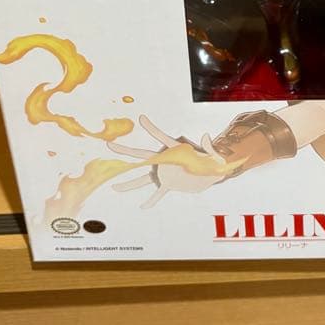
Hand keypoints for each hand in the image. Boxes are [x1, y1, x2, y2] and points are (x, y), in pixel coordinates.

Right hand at [107, 114, 227, 207]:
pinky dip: (152, 200)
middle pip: (142, 155)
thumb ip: (209, 147)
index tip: (141, 118)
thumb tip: (206, 136)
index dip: (152, 128)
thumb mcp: (214, 154)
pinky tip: (143, 206)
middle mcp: (166, 160)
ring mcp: (165, 173)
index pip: (161, 137)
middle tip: (109, 145)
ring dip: (129, 183)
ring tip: (114, 187)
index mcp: (176, 150)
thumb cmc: (214, 160)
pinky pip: (158, 193)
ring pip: (143, 178)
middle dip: (126, 151)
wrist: (214, 172)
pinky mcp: (169, 184)